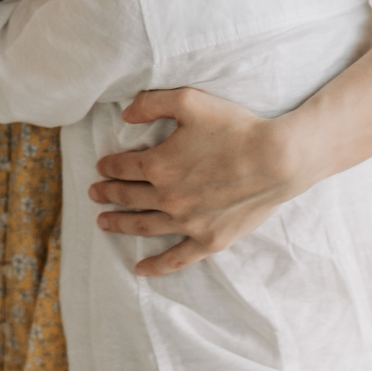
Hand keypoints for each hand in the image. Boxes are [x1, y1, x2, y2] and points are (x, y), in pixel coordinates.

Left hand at [90, 87, 302, 276]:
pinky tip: (139, 269)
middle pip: (128, 197)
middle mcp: (167, 197)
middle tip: (94, 194)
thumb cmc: (235, 128)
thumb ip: (151, 103)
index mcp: (158, 164)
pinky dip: (155, 266)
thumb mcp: (189, 102)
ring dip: (120, 224)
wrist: (277, 160)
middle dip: (107, 194)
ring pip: (143, 226)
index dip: (108, 167)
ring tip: (103, 222)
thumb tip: (124, 114)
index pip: (123, 167)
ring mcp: (187, 222)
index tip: (100, 167)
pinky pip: (176, 258)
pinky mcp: (209, 239)